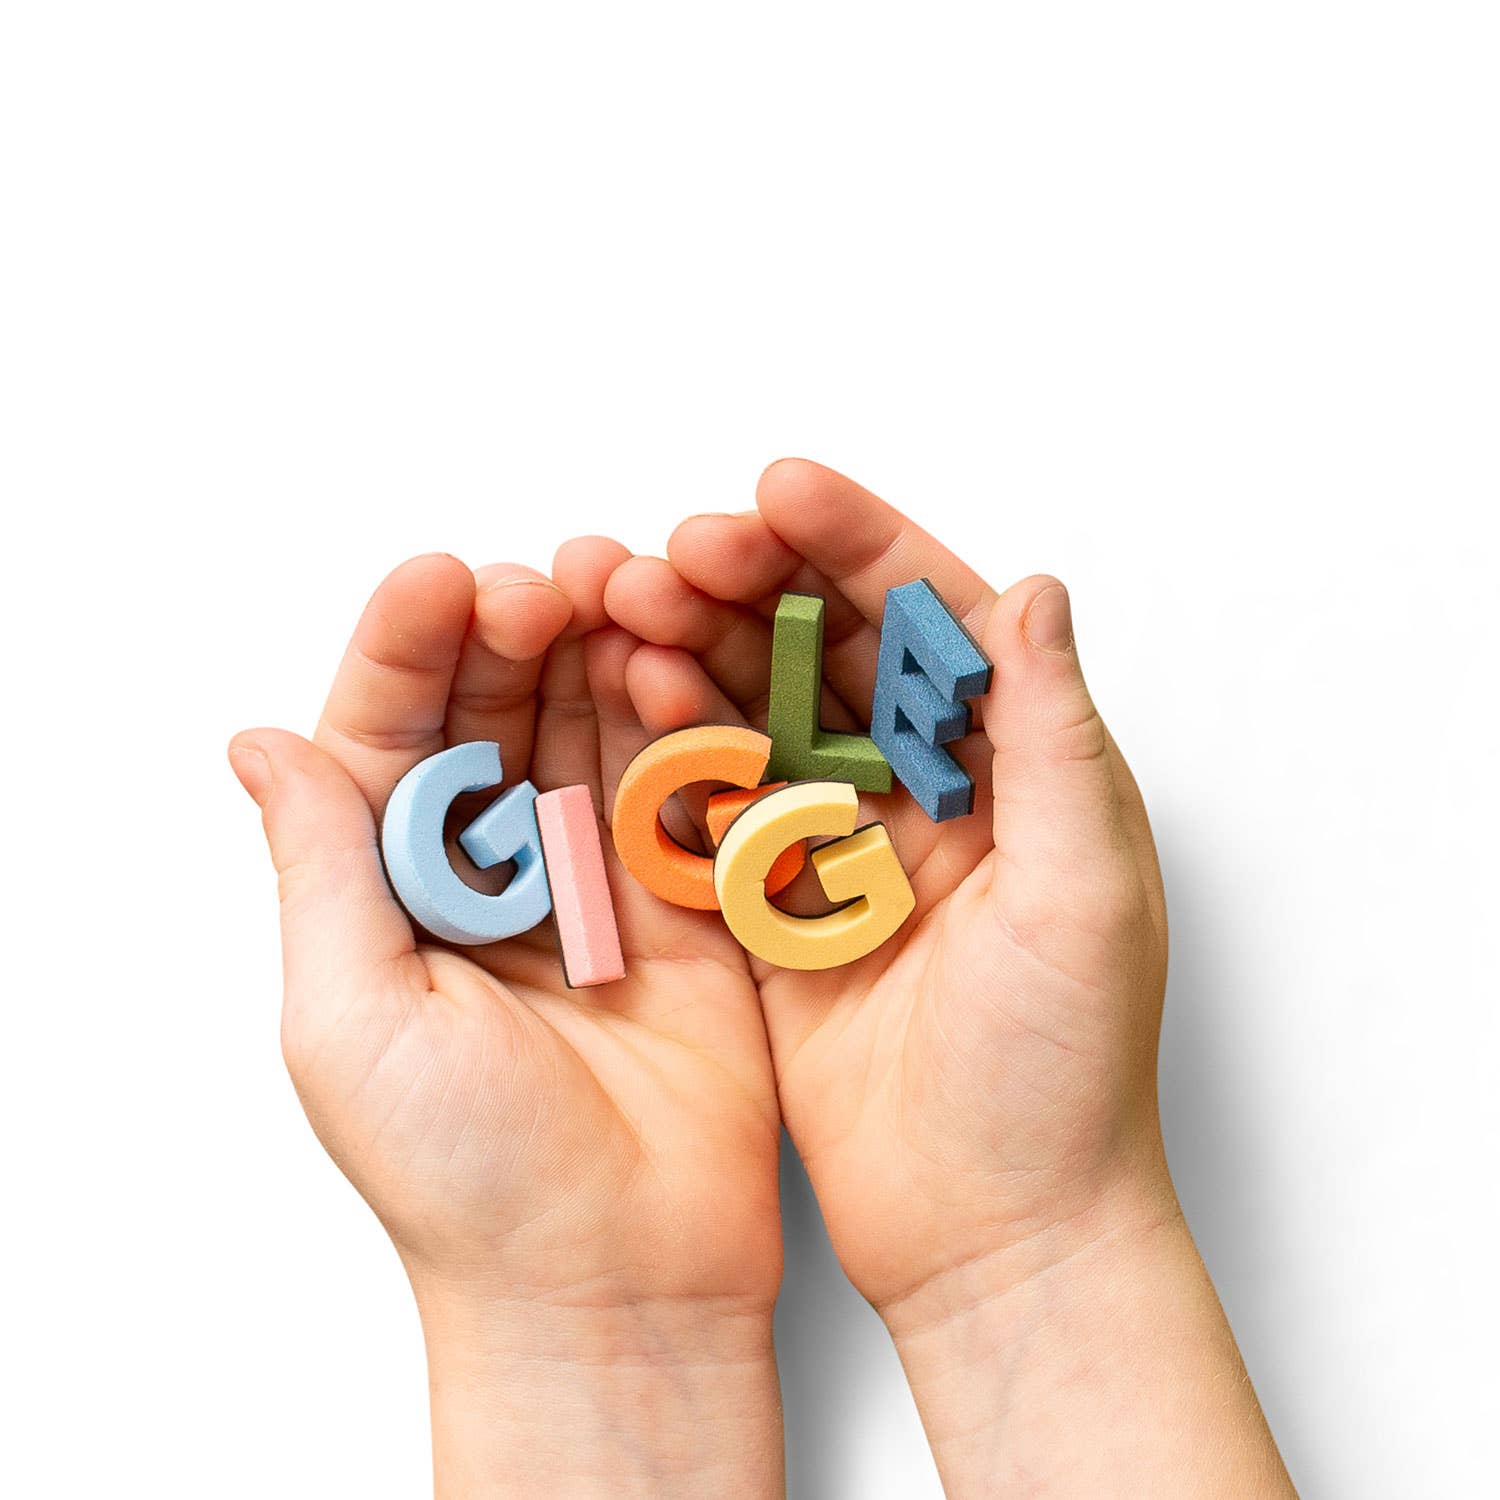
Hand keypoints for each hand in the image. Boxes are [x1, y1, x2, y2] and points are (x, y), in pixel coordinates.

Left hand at [229, 548, 781, 1497]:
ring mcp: (597, 878)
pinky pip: (683, 786)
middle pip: (496, 709)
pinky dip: (682, 720)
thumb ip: (323, 866)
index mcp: (393, 889)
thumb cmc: (465, 1176)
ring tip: (618, 592)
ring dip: (601, 651)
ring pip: (593, 726)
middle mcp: (494, 869)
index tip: (443, 578)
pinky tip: (677, 667)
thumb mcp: (349, 1017)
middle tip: (548, 580)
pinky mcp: (688, 901)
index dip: (406, 647)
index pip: (388, 735)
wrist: (617, 1280)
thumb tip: (260, 740)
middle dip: (515, 629)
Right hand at [604, 460, 1295, 1496]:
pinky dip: (675, 745)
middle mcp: (927, 790)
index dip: (857, 541)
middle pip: (830, 646)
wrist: (994, 1230)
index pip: (933, 616)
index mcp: (1015, 768)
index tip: (778, 488)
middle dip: (755, 580)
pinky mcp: (775, 906)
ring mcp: (843, 845)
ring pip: (762, 710)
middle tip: (677, 549)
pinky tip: (629, 697)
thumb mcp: (1084, 896)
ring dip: (701, 647)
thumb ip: (1055, 739)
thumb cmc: (1064, 1074)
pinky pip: (717, 801)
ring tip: (631, 604)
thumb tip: (1038, 590)